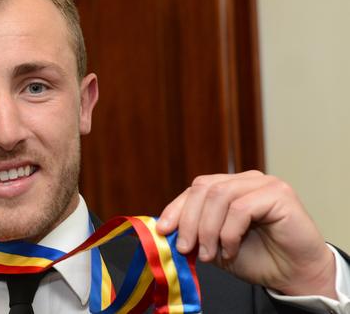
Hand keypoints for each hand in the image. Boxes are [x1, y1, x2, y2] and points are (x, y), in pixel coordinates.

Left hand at [156, 170, 336, 298]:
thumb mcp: (215, 244)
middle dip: (188, 220)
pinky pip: (241, 208)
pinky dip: (229, 233)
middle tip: (185, 248)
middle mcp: (246, 180)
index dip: (176, 208)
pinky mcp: (279, 194)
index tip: (162, 230)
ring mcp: (264, 183)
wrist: (294, 275)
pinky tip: (231, 250)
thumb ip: (194, 231)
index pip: (196, 189)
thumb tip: (164, 228)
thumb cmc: (257, 259)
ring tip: (209, 254)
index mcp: (230, 187)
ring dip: (208, 229)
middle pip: (204, 188)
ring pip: (219, 196)